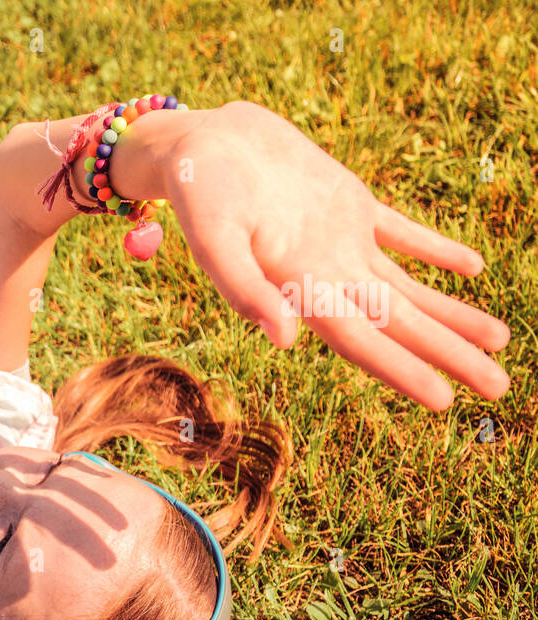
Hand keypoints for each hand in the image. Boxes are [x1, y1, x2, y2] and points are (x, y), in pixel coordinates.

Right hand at [160, 100, 509, 410]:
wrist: (199, 139)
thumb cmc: (199, 191)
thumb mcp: (213, 238)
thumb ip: (244, 289)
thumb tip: (287, 340)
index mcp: (298, 287)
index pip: (361, 341)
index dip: (402, 370)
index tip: (444, 401)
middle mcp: (326, 273)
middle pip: (397, 324)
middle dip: (447, 354)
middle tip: (499, 387)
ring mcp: (342, 240)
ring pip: (407, 287)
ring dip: (450, 314)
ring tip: (497, 340)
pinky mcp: (349, 205)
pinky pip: (403, 234)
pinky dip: (437, 251)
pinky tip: (472, 268)